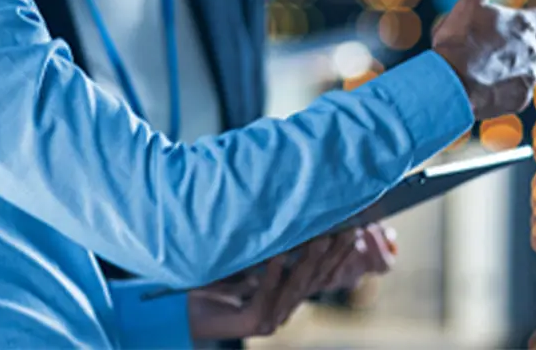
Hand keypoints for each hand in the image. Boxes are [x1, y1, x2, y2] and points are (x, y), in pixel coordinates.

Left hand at [186, 226, 395, 340]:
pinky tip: (277, 254)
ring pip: (295, 285)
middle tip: (348, 228)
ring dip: (309, 259)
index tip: (353, 227)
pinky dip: (272, 273)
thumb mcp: (246, 259)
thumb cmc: (212, 279)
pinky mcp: (250, 322)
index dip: (338, 253)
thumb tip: (289, 212)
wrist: (181, 308)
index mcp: (285, 295)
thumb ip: (268, 247)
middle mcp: (282, 308)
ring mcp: (269, 317)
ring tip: (322, 235)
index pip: (320, 273)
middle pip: (315, 279)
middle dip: (333, 253)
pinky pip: (265, 294)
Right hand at [431, 0, 535, 119]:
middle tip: (531, 40)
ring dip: (528, 65)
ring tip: (511, 65)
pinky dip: (513, 86)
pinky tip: (498, 85)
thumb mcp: (470, 1)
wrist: (450, 82)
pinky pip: (522, 90)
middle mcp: (533, 50)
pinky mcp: (520, 98)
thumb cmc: (458, 40)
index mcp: (524, 24)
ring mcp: (528, 76)